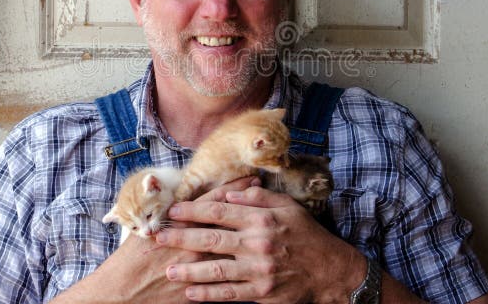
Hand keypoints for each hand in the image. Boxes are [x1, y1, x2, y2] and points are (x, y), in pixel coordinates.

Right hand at [50, 177, 259, 303]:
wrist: (124, 294)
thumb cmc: (130, 260)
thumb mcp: (143, 227)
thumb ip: (162, 212)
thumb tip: (175, 194)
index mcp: (179, 225)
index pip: (213, 202)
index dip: (234, 189)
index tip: (251, 179)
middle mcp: (193, 244)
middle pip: (229, 220)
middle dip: (248, 205)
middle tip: (265, 192)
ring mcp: (199, 267)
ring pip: (233, 247)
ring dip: (251, 233)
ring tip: (268, 223)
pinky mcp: (201, 288)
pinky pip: (227, 279)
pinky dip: (242, 267)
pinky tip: (253, 260)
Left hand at [156, 186, 363, 302]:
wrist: (329, 270)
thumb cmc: (305, 234)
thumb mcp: (287, 207)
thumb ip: (257, 198)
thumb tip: (229, 195)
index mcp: (262, 219)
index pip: (220, 212)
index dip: (193, 210)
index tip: (173, 210)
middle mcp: (258, 243)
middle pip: (212, 238)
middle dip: (182, 238)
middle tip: (158, 237)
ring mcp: (259, 270)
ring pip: (216, 269)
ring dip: (190, 269)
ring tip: (169, 269)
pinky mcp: (262, 292)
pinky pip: (229, 294)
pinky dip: (208, 294)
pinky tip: (191, 292)